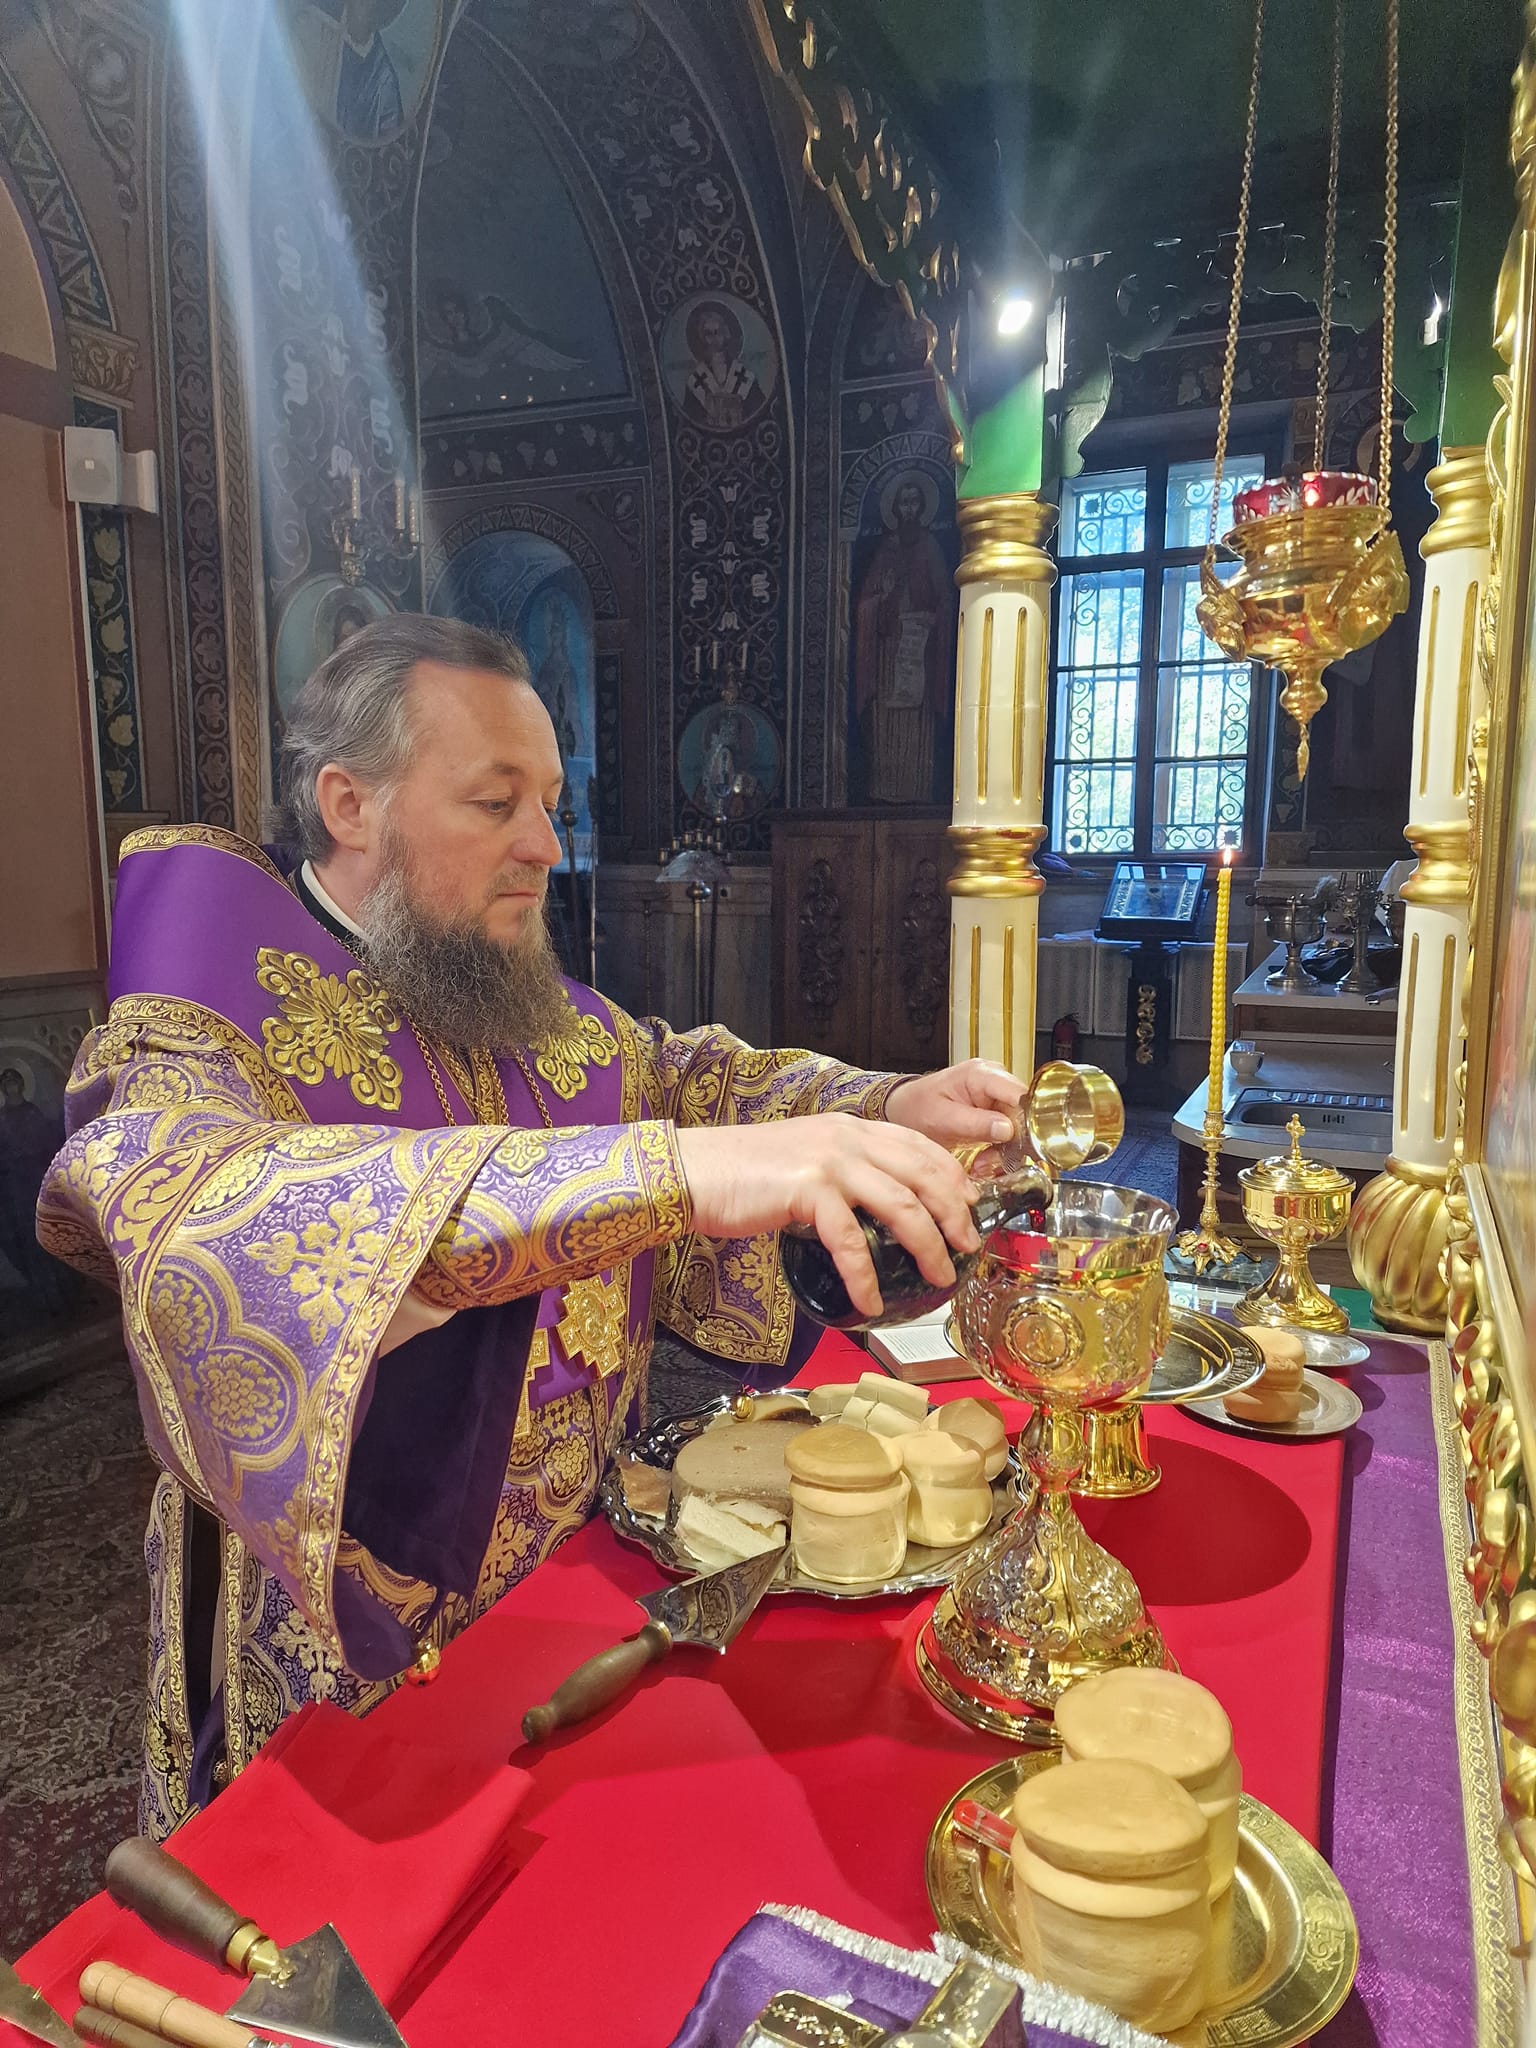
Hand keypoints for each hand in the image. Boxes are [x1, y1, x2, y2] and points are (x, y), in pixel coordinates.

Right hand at [674, 1114, 979, 1319]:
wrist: (693, 1170)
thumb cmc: (743, 1173)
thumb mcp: (805, 1159)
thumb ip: (842, 1174)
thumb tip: (873, 1213)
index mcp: (850, 1128)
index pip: (920, 1145)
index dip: (953, 1176)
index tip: (971, 1205)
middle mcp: (847, 1138)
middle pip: (924, 1174)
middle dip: (955, 1213)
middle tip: (968, 1248)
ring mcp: (829, 1162)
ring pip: (900, 1205)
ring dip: (927, 1247)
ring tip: (938, 1278)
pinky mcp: (807, 1190)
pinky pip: (850, 1241)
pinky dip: (865, 1276)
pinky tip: (872, 1301)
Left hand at [883, 1059, 1025, 1163]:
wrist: (905, 1111)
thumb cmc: (917, 1107)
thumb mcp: (942, 1118)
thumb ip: (975, 1123)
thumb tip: (1008, 1129)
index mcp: (982, 1074)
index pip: (1020, 1093)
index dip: (1026, 1119)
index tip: (1019, 1144)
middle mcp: (995, 1082)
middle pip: (1023, 1113)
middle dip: (1011, 1142)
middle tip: (989, 1161)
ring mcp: (996, 1098)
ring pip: (1019, 1128)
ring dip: (1003, 1151)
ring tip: (982, 1164)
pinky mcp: (995, 1114)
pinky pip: (1009, 1135)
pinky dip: (998, 1152)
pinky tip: (983, 1161)